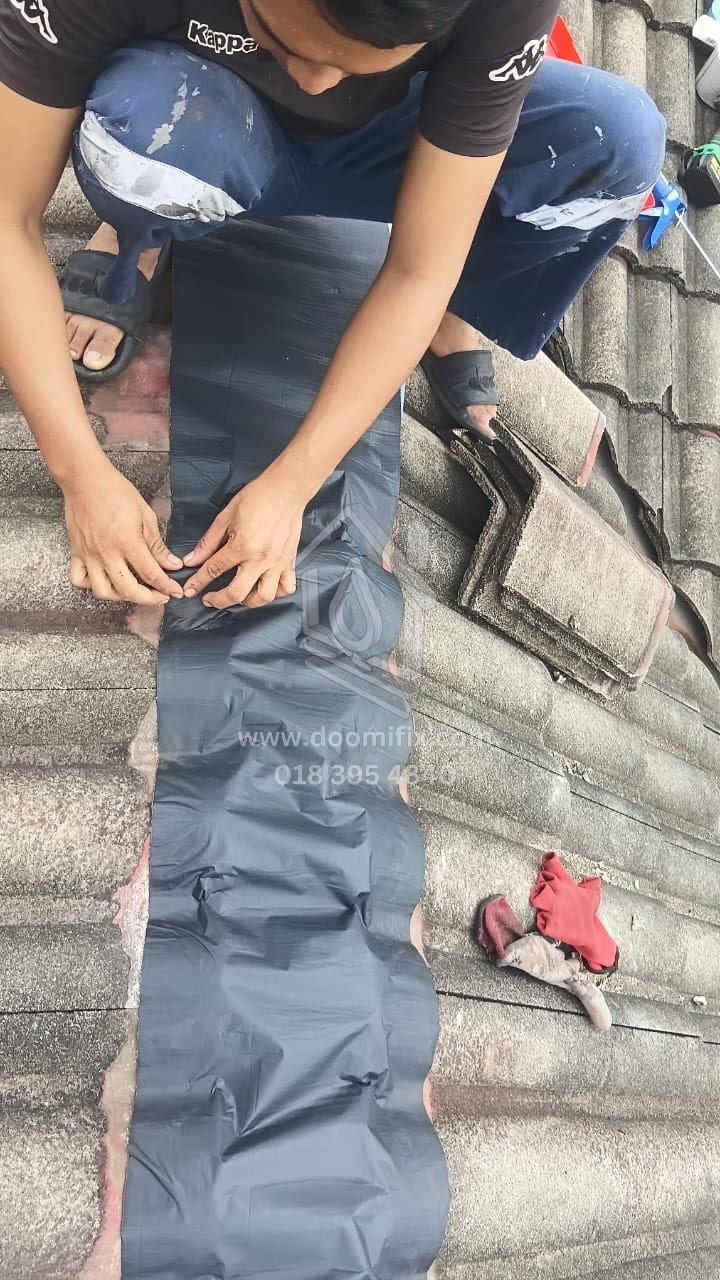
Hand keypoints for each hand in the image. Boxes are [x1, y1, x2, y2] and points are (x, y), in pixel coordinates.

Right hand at [63, 457, 183, 603]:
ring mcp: (88, 555)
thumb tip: (172, 564)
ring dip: (121, 597)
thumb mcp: (145, 514)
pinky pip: (79, 580)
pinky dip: (91, 586)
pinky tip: (104, 580)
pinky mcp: (76, 553)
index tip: (175, 591)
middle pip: (128, 590)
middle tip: (160, 596)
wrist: (84, 479)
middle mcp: (106, 553)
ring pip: (102, 592)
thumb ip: (157, 544)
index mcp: (126, 542)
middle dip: (149, 599)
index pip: (151, 574)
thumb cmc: (114, 491)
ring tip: (134, 590)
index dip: (167, 587)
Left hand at [183, 468, 304, 608]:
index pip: (213, 570)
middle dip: (219, 601)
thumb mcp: (226, 517)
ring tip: (239, 596)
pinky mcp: (289, 562)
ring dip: (248, 602)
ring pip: (263, 597)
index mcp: (242, 546)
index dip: (198, 582)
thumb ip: (208, 542)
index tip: (190, 590)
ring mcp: (277, 563)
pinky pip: (286, 587)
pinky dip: (275, 593)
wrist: (286, 491)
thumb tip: (192, 559)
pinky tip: (264, 587)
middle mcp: (260, 559)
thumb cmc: (257, 498)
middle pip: (237, 593)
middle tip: (210, 600)